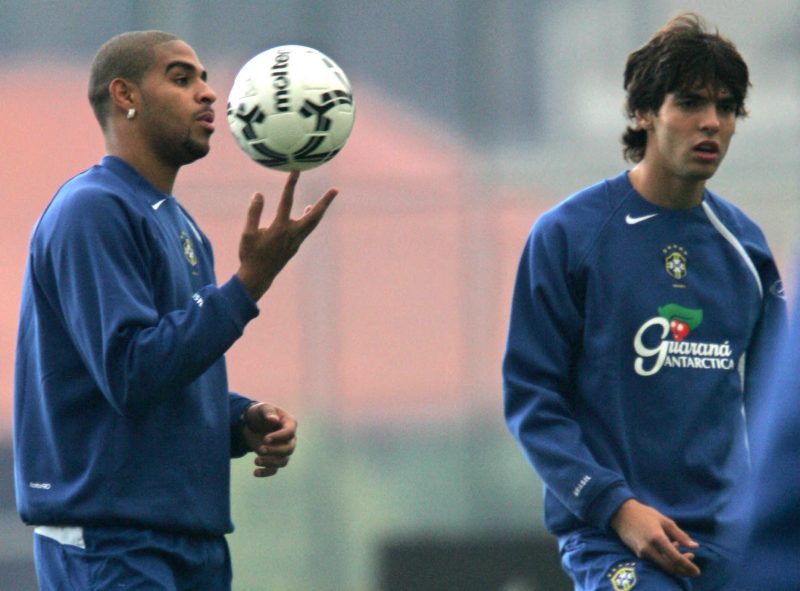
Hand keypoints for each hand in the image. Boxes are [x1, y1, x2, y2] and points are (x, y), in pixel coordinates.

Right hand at [237, 171, 336, 300]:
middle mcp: (292, 234)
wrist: (258, 276)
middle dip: (325, 202)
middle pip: (314, 215)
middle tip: (336, 189)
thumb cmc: (250, 255)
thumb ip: (254, 213)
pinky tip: (307, 210)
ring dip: (320, 209)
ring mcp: (296, 241)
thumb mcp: (247, 233)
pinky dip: (311, 218)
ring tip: (327, 198)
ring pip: (313, 223)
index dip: (291, 184)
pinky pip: (307, 229)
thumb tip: (258, 194)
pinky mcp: (296, 246)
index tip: (296, 170)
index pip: (287, 201)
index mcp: (279, 228)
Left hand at [241, 402, 297, 477]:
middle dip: (275, 451)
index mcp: (289, 423)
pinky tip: (255, 472)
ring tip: (256, 460)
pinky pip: (274, 469)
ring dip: (270, 463)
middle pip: (288, 449)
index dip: (279, 437)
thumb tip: (274, 420)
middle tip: (260, 449)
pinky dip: (266, 472)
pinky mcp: (274, 458)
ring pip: (283, 461)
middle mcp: (289, 438)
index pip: (290, 432)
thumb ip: (268, 412)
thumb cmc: (259, 414)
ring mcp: (282, 450)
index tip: (266, 439)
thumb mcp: (262, 408)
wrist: (250, 424)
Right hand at [610, 499, 700, 577]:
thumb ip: (680, 534)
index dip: (688, 566)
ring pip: (662, 566)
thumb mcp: (664, 520)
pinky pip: (655, 561)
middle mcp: (648, 549)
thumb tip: (695, 546)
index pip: (675, 559)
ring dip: (675, 564)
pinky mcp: (637, 554)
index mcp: (657, 538)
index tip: (697, 571)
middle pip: (669, 567)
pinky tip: (672, 550)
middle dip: (683, 570)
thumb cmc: (644, 514)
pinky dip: (666, 559)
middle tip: (692, 566)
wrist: (620, 513)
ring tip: (685, 555)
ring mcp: (642, 552)